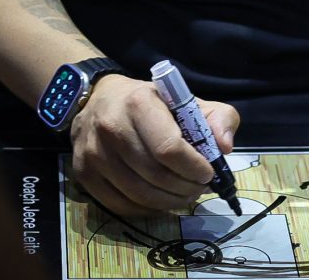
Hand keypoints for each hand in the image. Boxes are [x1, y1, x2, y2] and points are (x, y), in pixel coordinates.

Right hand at [69, 74, 240, 215]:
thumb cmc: (150, 101)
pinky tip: (160, 200)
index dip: (193, 167)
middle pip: (155, 175)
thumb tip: (225, 147)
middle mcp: (111, 127)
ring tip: (184, 195)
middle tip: (199, 188)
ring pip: (138, 195)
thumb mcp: (186, 99)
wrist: (99, 100)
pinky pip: (120, 205)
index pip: (169, 148)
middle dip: (185, 188)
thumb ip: (217, 116)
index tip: (207, 172)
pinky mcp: (82, 174)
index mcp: (139, 103)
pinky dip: (146, 209)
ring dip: (169, 202)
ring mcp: (93, 153)